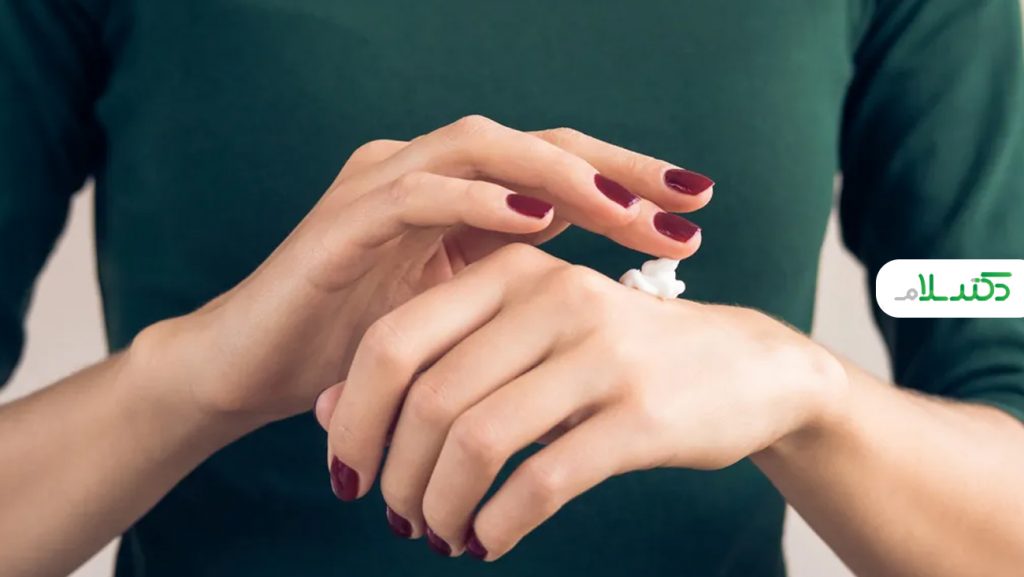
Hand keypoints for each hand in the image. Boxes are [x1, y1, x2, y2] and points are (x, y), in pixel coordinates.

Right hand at [133, 115, 711, 426]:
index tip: (694, 211)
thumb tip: (593, 283)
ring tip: (628, 205)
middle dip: (615, 169)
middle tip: (687, 199)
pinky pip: (419, 192)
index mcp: (455, 193)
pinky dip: (478, 199)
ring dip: (561, 175)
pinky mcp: (342, 219)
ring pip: (483, 149)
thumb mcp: (456, 311)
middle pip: (535, 144)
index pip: (553, 168)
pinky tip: (535, 218)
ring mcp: (380, 185)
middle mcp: (422, 171)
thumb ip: (510, 280)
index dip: (624, 181)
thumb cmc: (358, 344)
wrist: (256, 368)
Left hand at [316, 243, 846, 558]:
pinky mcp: (641, 414)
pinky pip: (542, 480)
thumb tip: (325, 411)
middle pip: (429, 396)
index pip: (394, 340)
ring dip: (437, 504)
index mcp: (510, 271)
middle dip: (393, 471)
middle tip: (391, 515)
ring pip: (477, 441)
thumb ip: (431, 362)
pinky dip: (497, 523)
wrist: (747, 367)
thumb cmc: (613, 357)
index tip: (346, 471)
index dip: (353, 415)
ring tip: (435, 533)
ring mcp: (599, 354)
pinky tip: (486, 542)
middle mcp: (550, 298)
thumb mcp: (523, 340)